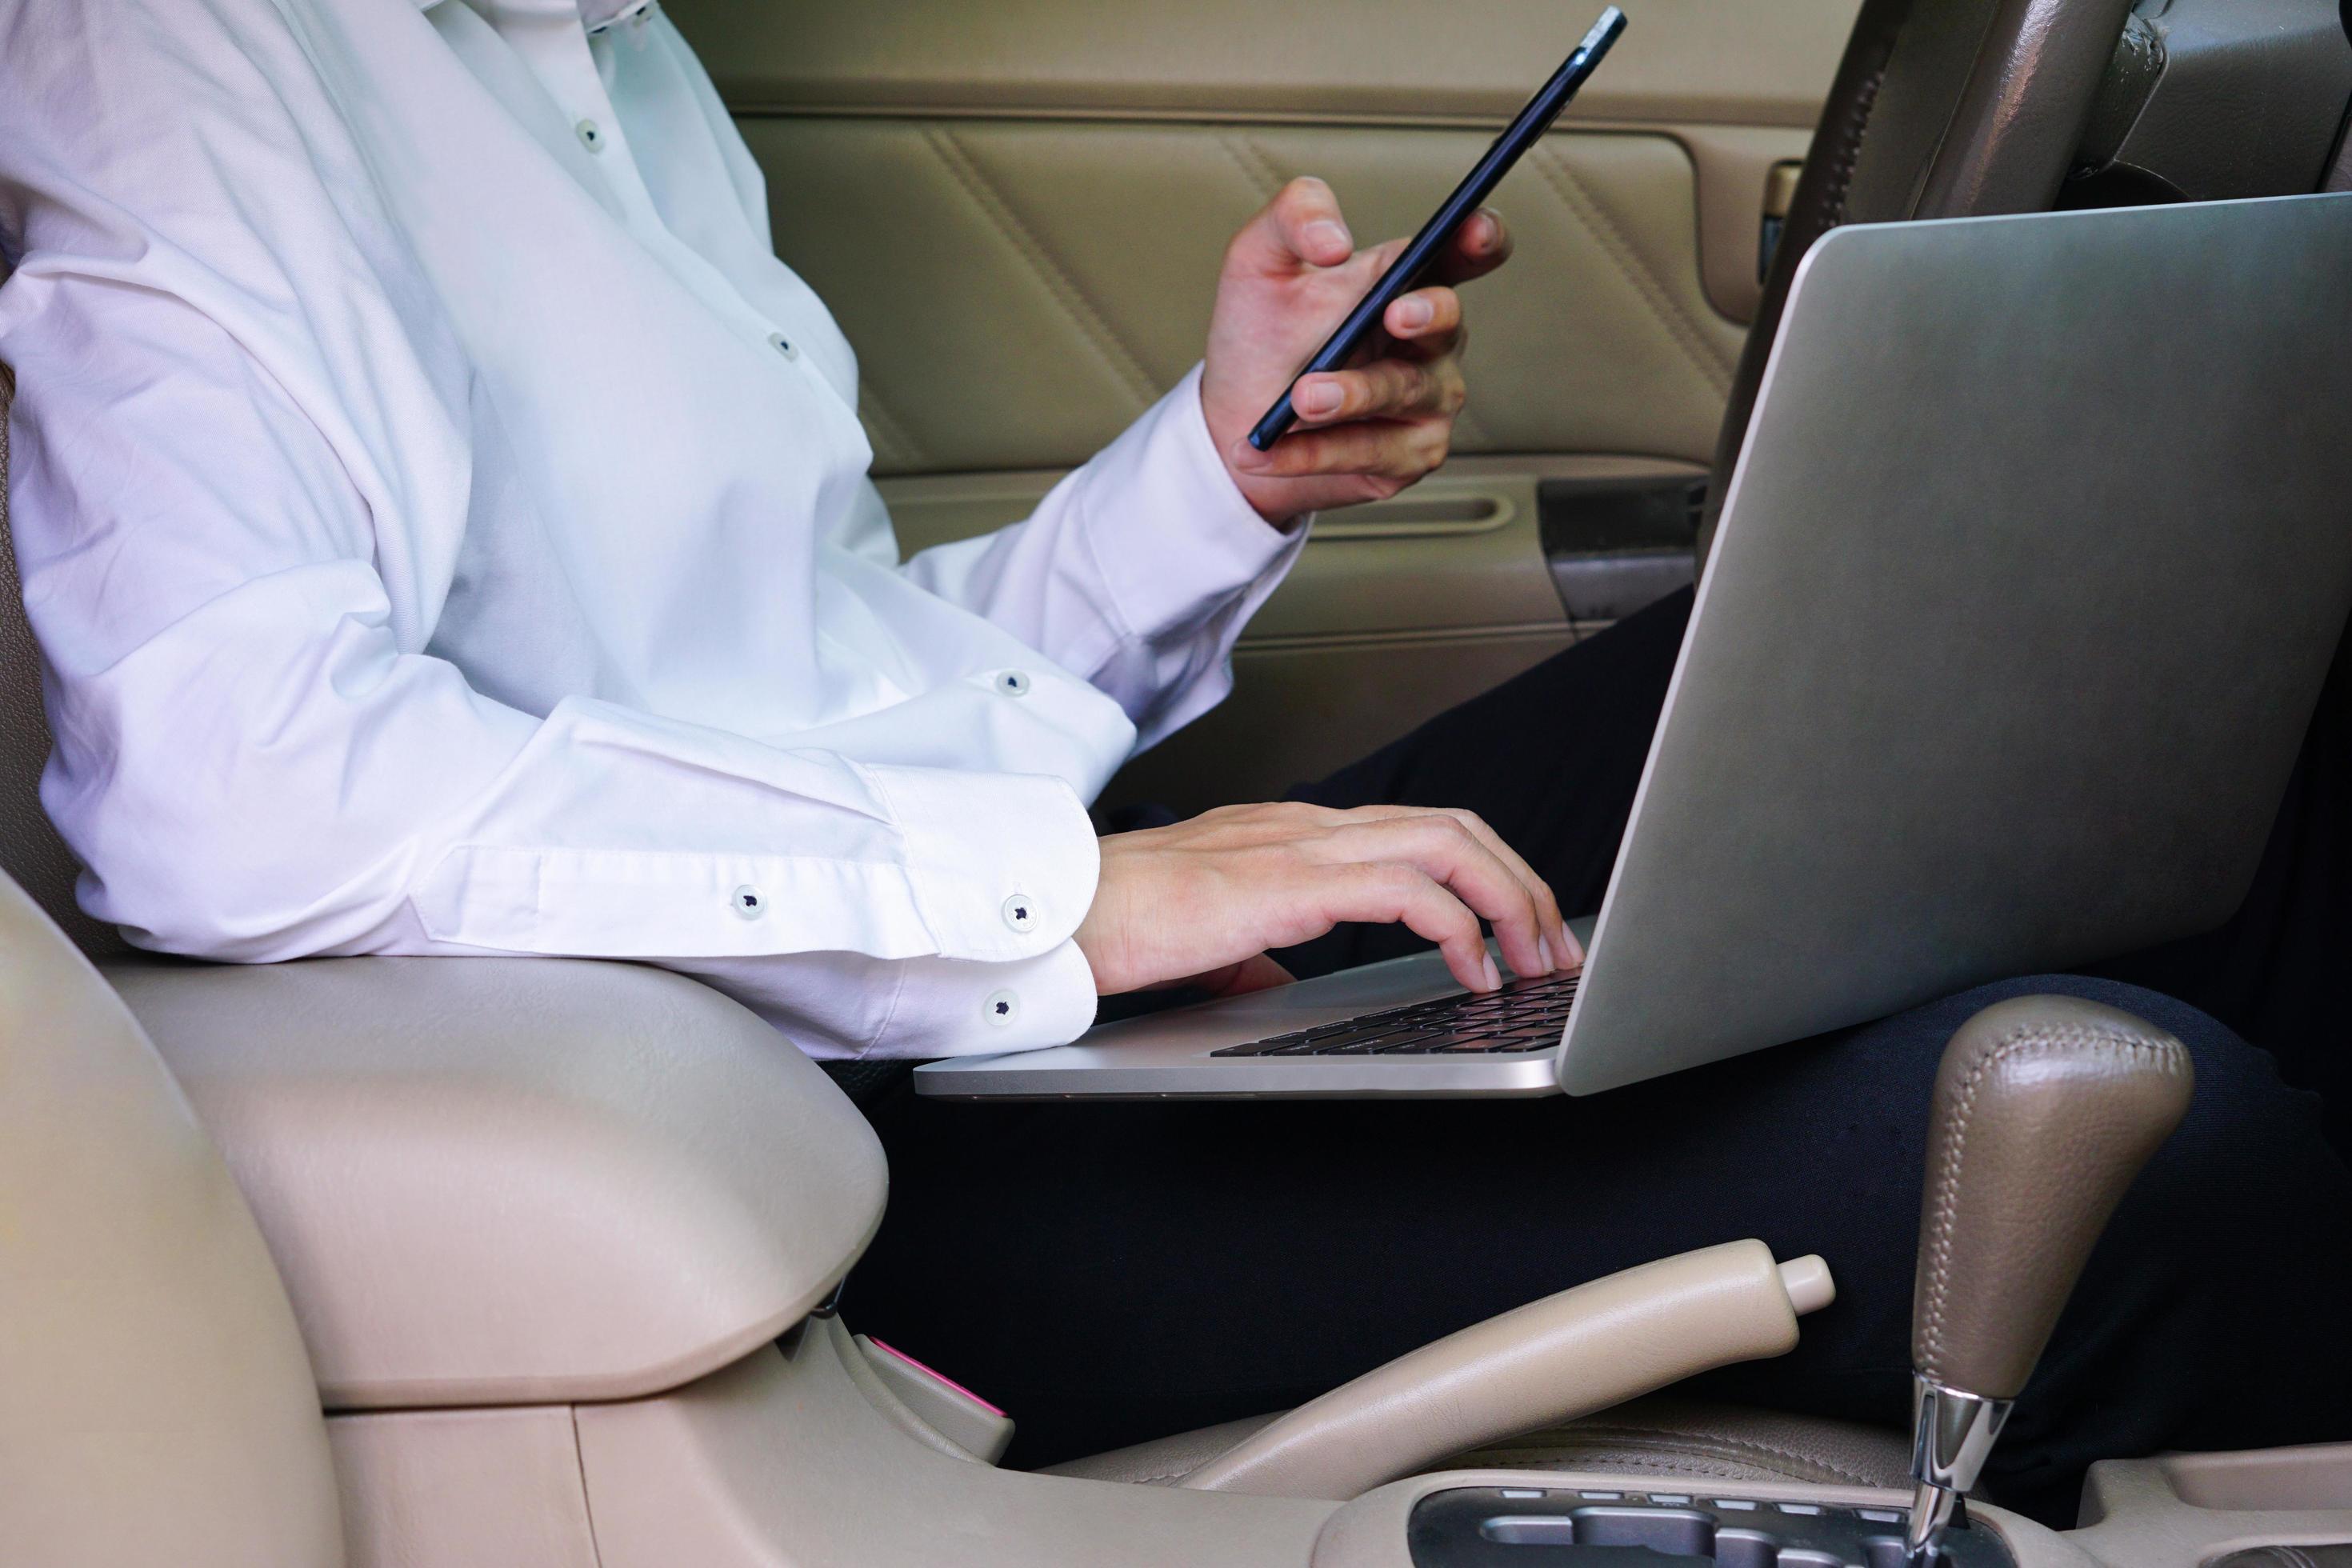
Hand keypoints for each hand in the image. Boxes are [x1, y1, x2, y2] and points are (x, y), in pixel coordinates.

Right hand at [1074, 802, 1580, 998]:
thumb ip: (1260, 951)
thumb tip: (1284, 983)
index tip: (1521, 930)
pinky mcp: (1291, 881)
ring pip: (1446, 844)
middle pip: (1455, 826)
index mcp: (1294, 835)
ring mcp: (1302, 845)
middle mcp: (1309, 826)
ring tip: (1532, 958)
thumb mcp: (1212, 937)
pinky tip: (1473, 967)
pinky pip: (1406, 888)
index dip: (1487, 874)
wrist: (1062, 912)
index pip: (1419, 831)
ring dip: (1509, 901)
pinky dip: (1458, 925)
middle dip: (1522, 884)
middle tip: (1554, 947)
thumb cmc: (1118, 924)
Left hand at [1199, 177, 1512, 524]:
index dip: (1481, 236)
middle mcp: (1430, 340)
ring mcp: (1426, 399)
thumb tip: (1334, 239)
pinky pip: (1371, 451)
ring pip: (1404, 391)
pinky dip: (1316, 451)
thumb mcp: (1260, 261)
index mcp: (1407, 281)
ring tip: (1297, 399)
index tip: (1471, 228)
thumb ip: (1294, 216)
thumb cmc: (1260, 335)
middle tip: (1392, 314)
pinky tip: (1271, 449)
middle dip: (1425, 314)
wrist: (1234, 421)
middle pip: (1448, 320)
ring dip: (1351, 395)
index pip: (1466, 251)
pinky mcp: (1407, 456)